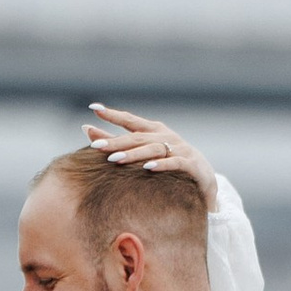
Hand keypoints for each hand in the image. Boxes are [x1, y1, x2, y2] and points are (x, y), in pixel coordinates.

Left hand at [84, 104, 219, 209]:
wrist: (204, 182)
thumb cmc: (169, 164)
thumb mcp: (142, 152)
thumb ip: (115, 141)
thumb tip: (86, 128)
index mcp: (153, 130)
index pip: (130, 120)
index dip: (113, 114)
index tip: (94, 108)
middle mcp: (166, 136)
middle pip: (137, 136)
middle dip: (116, 141)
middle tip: (96, 147)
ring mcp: (180, 149)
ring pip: (153, 148)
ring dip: (133, 154)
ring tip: (114, 160)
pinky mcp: (191, 165)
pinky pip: (175, 162)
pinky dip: (162, 164)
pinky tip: (147, 168)